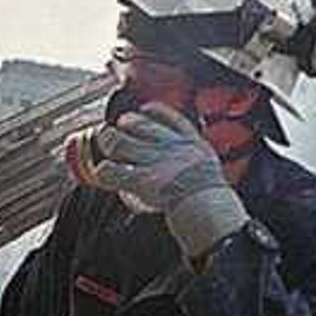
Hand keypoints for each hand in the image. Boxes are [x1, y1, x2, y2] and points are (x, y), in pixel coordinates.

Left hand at [78, 106, 248, 258]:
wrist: (210, 207)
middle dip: (126, 123)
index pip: (174, 120)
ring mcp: (155, 163)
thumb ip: (199, 166)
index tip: (146, 109)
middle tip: (117, 127)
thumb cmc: (214, 198)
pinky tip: (101, 175)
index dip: (157, 111)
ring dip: (108, 141)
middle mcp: (170, 149)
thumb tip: (193, 173)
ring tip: (105, 143)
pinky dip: (103, 173)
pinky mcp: (141, 180)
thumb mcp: (212, 172)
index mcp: (192, 145)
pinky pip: (111, 172)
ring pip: (119, 143)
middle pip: (140, 125)